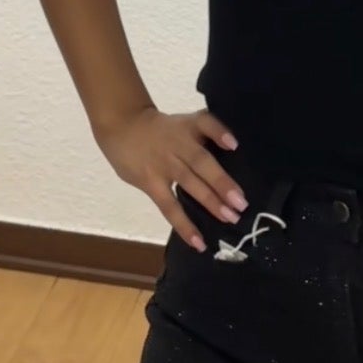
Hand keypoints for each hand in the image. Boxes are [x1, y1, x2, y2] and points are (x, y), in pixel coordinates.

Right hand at [95, 106, 245, 251]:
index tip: (235, 146)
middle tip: (242, 203)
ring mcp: (163, 165)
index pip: (204, 124)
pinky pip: (169, 206)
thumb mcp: (184, 121)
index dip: (220, 133)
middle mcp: (176, 144)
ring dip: (210, 201)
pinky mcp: (151, 183)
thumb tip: (233, 150)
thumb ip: (207, 132)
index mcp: (186, 127)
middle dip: (222, 183)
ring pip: (188, 182)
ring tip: (229, 218)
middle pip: (201, 161)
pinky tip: (198, 241)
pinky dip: (184, 225)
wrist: (121, 126)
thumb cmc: (161, 129)